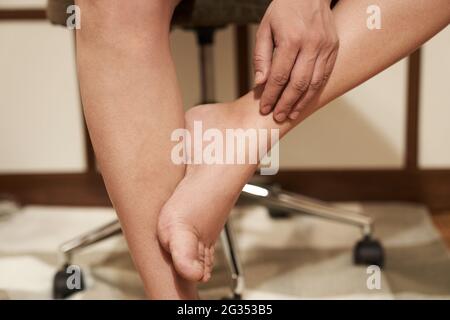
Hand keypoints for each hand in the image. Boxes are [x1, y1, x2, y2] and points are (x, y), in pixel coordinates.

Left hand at [254, 0, 338, 121]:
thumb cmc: (284, 9)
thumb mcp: (265, 28)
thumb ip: (261, 56)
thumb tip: (260, 82)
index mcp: (291, 39)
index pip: (279, 76)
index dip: (271, 95)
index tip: (264, 107)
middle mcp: (311, 44)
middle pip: (298, 84)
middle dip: (286, 103)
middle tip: (277, 116)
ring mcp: (325, 47)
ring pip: (313, 83)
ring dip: (301, 102)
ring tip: (290, 114)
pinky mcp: (333, 48)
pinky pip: (324, 75)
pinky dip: (314, 91)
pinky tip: (304, 101)